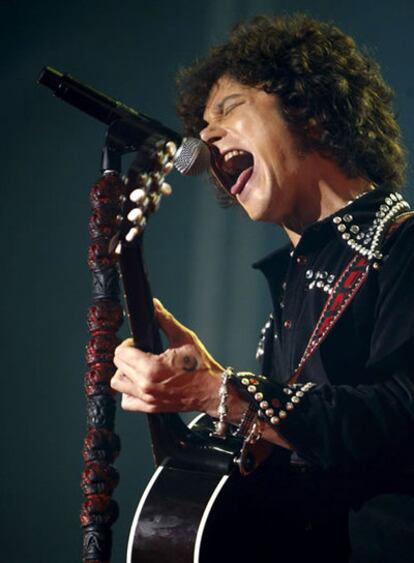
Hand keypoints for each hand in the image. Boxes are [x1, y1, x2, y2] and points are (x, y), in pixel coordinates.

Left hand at [110, 299, 223, 414]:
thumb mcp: (184, 337)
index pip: (120, 353)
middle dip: (126, 355)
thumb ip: (165, 319)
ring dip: (124, 373)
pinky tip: (140, 382)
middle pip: (118, 366)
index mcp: (151, 368)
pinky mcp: (151, 407)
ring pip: (118, 384)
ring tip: (138, 367)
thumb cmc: (201, 365)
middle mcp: (146, 385)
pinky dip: (128, 392)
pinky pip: (127, 402)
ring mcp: (147, 398)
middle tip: (141, 351)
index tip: (139, 342)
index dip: (128, 343)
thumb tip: (153, 304)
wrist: (213, 390)